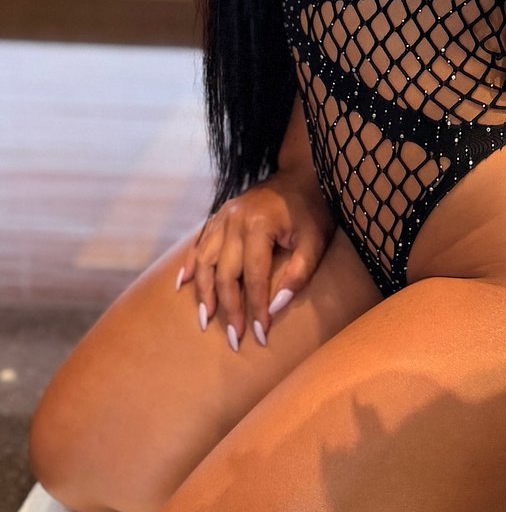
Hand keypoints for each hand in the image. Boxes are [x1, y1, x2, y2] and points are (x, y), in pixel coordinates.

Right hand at [177, 171, 335, 351]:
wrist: (301, 173)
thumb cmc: (313, 209)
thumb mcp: (316, 241)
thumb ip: (299, 274)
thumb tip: (275, 308)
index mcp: (259, 226)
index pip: (254, 278)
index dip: (255, 308)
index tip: (259, 335)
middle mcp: (234, 220)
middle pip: (225, 273)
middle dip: (228, 309)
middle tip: (233, 338)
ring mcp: (223, 216)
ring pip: (206, 260)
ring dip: (204, 293)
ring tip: (205, 319)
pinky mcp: (219, 215)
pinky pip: (200, 243)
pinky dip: (192, 265)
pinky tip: (184, 285)